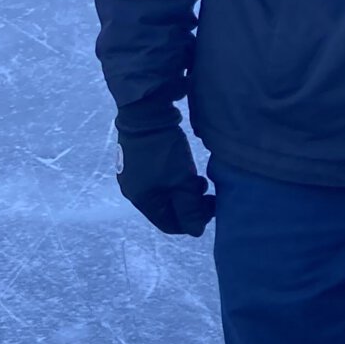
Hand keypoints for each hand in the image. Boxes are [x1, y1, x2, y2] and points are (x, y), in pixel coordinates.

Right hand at [115, 121, 214, 235]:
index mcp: (142, 200)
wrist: (146, 111)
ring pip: (166, 193)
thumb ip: (190, 208)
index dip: (192, 221)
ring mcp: (135, 174)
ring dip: (185, 191)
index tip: (210, 208)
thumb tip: (196, 232)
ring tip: (199, 180)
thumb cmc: (164, 150)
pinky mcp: (140, 160)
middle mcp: (134, 190)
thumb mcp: (182, 180)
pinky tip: (187, 169)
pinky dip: (176, 179)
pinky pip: (161, 179)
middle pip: (168, 209)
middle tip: (207, 193)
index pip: (169, 224)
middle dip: (190, 205)